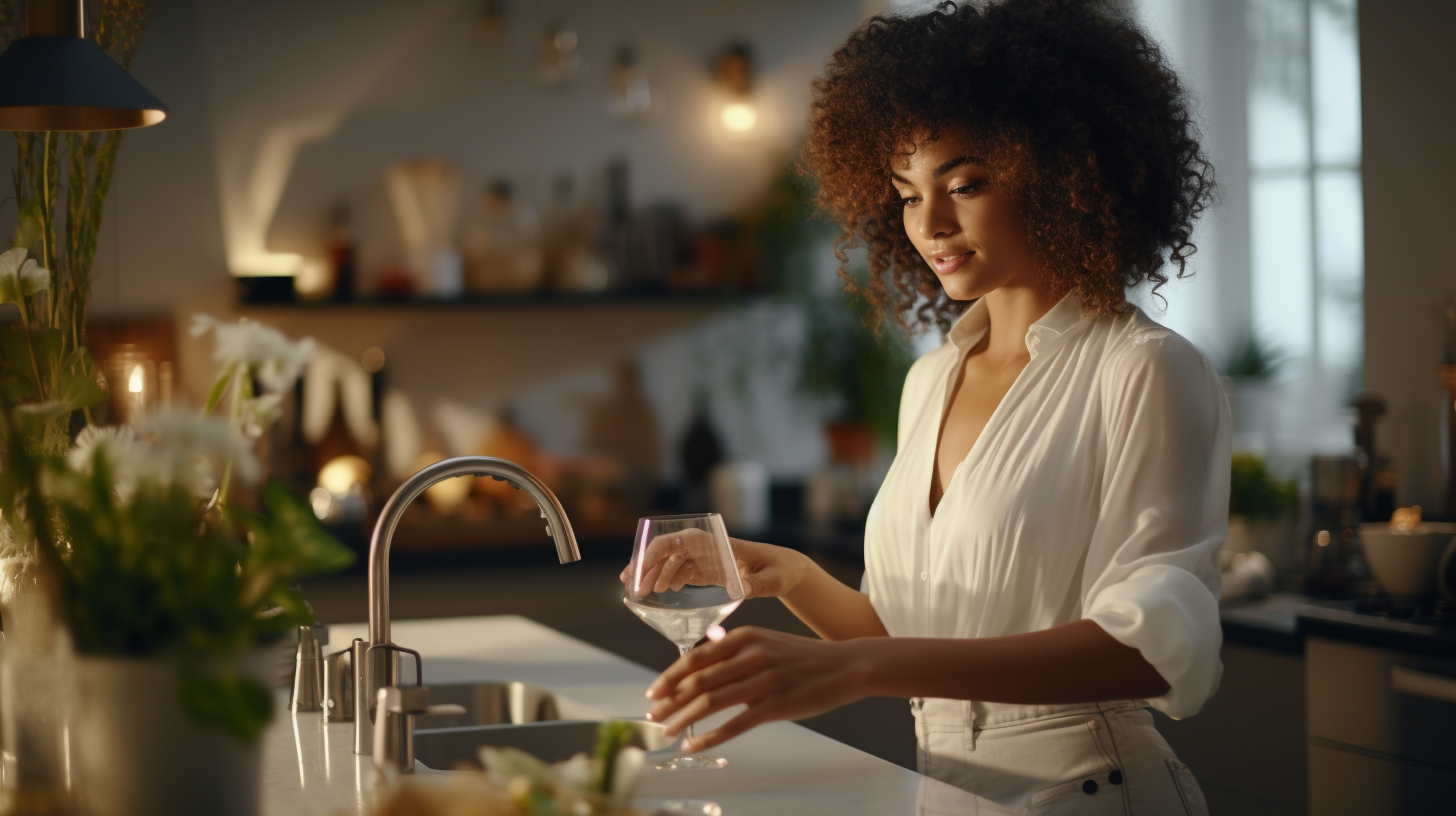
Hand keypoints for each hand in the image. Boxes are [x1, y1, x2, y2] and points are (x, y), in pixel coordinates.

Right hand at [618, 535, 805, 599]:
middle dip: (646, 564)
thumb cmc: (781, 570)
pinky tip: (659, 592)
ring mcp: (705, 560)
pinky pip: (680, 573)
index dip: (656, 552)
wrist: (787, 571)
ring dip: (653, 575)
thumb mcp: (772, 579)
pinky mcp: (707, 572)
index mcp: (718, 544)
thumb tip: (744, 590)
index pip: (679, 541)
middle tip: (630, 584)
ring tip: (640, 593)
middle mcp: (708, 548)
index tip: (642, 568)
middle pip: (668, 550)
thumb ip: (758, 585)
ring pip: (670, 562)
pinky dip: (666, 581)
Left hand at [643, 626, 871, 751]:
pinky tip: (694, 744)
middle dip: (670, 701)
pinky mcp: (776, 705)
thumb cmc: (802, 656)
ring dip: (683, 719)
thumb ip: (734, 648)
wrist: (845, 666)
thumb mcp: (766, 640)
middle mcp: (751, 655)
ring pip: (711, 702)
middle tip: (652, 717)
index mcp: (744, 637)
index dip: (669, 677)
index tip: (653, 693)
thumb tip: (700, 656)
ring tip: (667, 732)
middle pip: (697, 681)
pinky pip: (735, 724)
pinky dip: (711, 736)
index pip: (695, 658)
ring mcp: (764, 681)